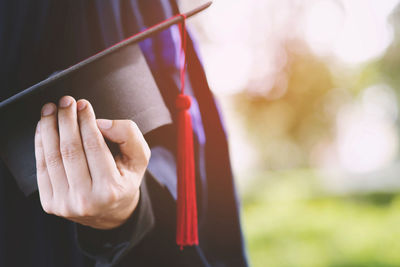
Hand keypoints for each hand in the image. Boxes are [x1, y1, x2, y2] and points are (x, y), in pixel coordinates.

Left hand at [34, 96, 149, 228]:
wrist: (111, 211)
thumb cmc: (125, 178)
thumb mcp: (139, 157)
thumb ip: (128, 135)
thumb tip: (100, 123)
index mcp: (111, 190)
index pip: (94, 146)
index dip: (86, 121)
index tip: (82, 104)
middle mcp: (86, 200)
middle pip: (71, 150)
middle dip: (66, 120)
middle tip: (65, 101)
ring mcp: (65, 204)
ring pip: (52, 157)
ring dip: (49, 128)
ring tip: (51, 109)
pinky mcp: (50, 204)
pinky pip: (41, 168)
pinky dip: (40, 144)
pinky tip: (43, 127)